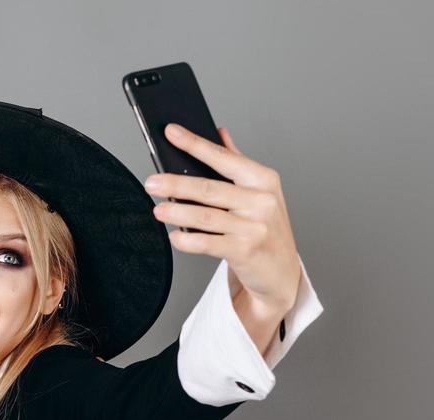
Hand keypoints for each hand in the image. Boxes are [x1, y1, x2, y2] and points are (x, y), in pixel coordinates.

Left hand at [144, 124, 301, 326]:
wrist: (281, 272)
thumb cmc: (266, 228)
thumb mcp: (260, 192)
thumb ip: (238, 162)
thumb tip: (219, 132)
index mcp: (263, 179)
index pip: (223, 157)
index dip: (194, 144)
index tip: (171, 132)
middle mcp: (261, 201)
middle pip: (209, 188)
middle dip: (176, 183)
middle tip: (151, 182)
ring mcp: (254, 227)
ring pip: (205, 216)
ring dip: (177, 212)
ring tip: (158, 209)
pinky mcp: (245, 251)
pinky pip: (207, 243)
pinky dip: (187, 240)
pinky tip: (174, 236)